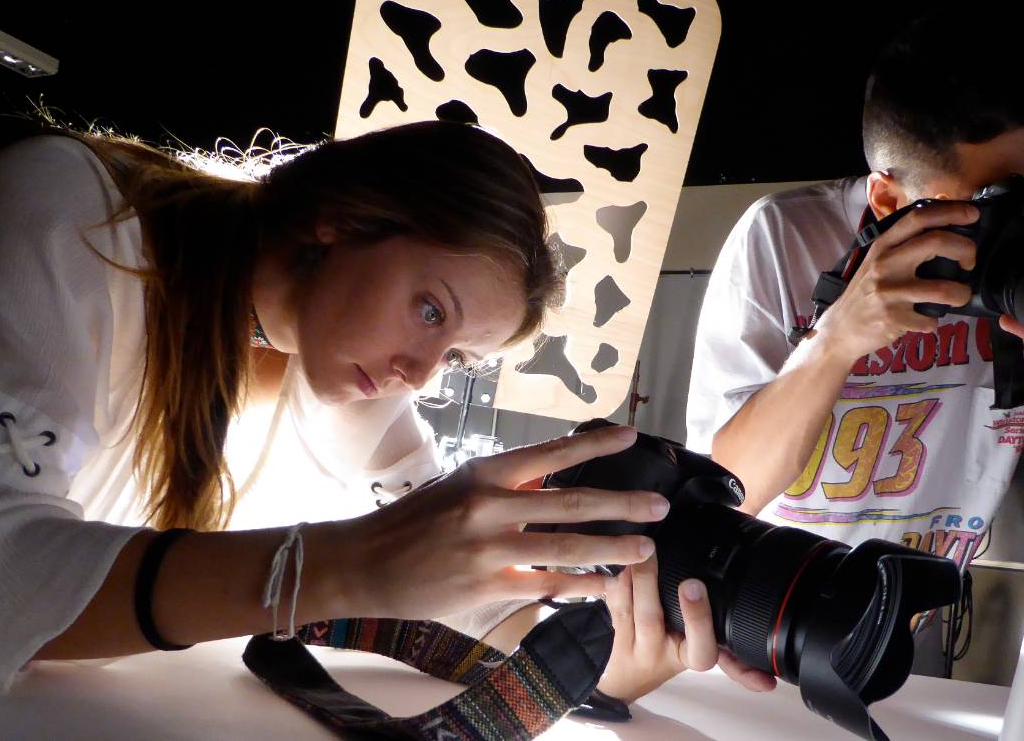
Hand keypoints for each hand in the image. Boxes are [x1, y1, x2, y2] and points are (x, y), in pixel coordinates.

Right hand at [314, 425, 669, 619]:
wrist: (364, 562)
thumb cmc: (412, 523)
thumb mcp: (456, 486)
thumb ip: (505, 486)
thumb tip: (553, 481)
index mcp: (484, 473)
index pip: (552, 453)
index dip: (596, 445)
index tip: (632, 439)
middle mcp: (490, 505)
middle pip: (573, 502)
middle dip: (624, 504)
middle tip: (659, 506)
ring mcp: (489, 547)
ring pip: (567, 546)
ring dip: (613, 547)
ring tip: (644, 547)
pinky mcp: (485, 585)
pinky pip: (546, 585)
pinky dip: (580, 586)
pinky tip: (605, 586)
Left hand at [596, 551, 775, 702]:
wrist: (628, 681)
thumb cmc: (674, 651)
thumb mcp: (703, 643)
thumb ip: (727, 618)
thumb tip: (760, 560)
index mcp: (693, 653)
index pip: (702, 647)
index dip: (699, 619)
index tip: (694, 586)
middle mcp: (663, 651)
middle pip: (653, 618)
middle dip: (650, 581)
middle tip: (652, 550)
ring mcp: (635, 644)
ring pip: (628, 608)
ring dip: (628, 575)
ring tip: (634, 547)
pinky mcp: (614, 634)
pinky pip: (612, 604)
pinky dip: (614, 580)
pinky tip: (620, 562)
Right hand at [815, 202, 979, 361]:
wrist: (841, 327)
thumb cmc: (867, 290)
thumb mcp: (881, 256)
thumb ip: (909, 232)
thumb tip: (941, 198)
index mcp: (883, 245)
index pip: (919, 217)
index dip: (950, 211)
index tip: (972, 214)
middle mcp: (884, 264)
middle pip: (935, 242)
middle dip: (965, 249)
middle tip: (969, 261)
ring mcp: (888, 292)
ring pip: (942, 289)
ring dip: (961, 293)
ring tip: (959, 296)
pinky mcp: (892, 318)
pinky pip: (930, 319)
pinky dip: (934, 321)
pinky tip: (926, 319)